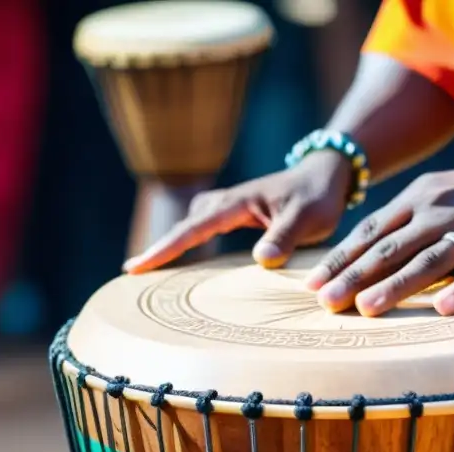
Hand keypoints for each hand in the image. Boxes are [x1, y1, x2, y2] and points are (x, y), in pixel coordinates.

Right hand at [123, 151, 352, 273]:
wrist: (323, 177)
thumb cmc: (316, 196)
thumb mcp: (308, 216)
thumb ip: (285, 236)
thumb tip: (260, 261)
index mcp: (236, 203)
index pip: (193, 229)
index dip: (165, 249)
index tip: (138, 265)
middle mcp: (223, 204)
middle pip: (182, 229)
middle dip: (157, 249)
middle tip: (130, 273)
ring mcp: (225, 210)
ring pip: (188, 229)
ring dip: (169, 248)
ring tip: (145, 272)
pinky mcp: (230, 219)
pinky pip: (199, 234)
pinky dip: (185, 247)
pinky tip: (178, 267)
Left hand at [305, 137, 453, 316]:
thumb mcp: (444, 195)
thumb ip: (408, 222)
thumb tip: (364, 255)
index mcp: (422, 196)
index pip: (371, 230)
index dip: (341, 259)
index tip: (313, 285)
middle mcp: (443, 209)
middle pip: (390, 247)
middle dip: (354, 277)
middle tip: (325, 304)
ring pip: (429, 259)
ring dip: (395, 285)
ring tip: (366, 310)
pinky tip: (443, 310)